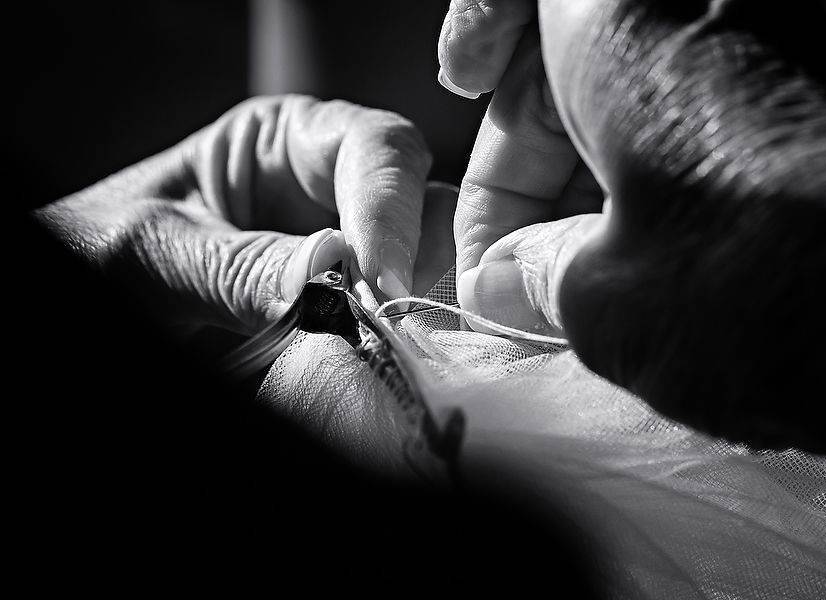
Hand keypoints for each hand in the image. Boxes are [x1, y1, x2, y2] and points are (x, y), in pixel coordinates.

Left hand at [36, 95, 432, 333]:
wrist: (101, 286)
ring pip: (431, 269)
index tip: (379, 283)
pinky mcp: (349, 318)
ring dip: (420, 309)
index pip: (376, 148)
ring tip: (390, 352)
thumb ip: (235, 262)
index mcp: (285, 142)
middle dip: (420, 261)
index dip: (390, 208)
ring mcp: (348, 257)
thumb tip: (327, 275)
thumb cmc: (101, 250)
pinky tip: (389, 367)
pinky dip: (404, 347)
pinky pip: (402, 325)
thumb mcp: (152, 248)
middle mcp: (331, 193)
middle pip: (424, 207)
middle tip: (393, 325)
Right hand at [439, 0, 825, 477]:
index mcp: (630, 20)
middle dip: (531, 156)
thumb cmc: (760, 300)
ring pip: (645, 92)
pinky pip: (710, 120)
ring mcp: (788, 56)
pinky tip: (643, 262)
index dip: (481, 19)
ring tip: (567, 274)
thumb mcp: (600, 296)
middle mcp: (717, 12)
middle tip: (507, 254)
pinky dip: (658, 179)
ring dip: (592, 176)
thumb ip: (539, 270)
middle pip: (583, 56)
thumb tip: (507, 278)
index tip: (463, 83)